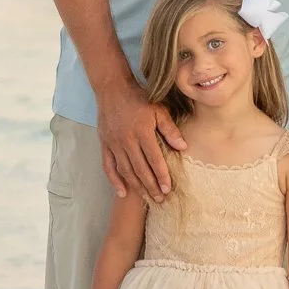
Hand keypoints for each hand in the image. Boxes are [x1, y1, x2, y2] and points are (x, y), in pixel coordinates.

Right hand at [96, 82, 186, 201]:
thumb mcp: (159, 110)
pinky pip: (108, 166)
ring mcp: (114, 144)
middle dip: (151, 186)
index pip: (154, 159)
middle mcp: (127, 140)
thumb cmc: (139, 98)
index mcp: (142, 132)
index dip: (161, 176)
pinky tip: (122, 192)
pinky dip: (114, 181)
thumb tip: (183, 147)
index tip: (168, 189)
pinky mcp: (104, 144)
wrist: (112, 88)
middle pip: (140, 169)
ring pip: (126, 170)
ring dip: (136, 186)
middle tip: (160, 200)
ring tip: (146, 198)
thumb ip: (170, 129)